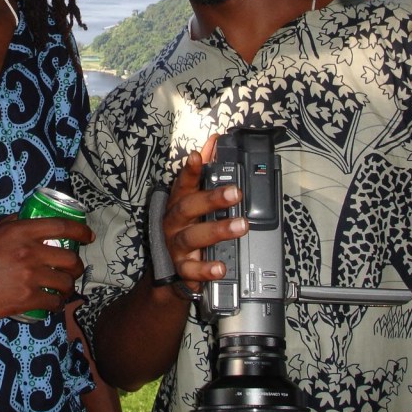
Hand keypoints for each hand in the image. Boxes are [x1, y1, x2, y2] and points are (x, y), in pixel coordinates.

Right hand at [0, 214, 93, 322]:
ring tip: (64, 291)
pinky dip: (56, 305)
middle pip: (70, 258)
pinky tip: (53, 305)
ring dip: (68, 288)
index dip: (80, 230)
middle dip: (77, 267)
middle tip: (74, 271)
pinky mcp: (26, 299)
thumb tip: (24, 217)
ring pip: (65, 283)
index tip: (87, 236)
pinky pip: (53, 303)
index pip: (62, 226)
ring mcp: (29, 276)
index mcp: (21, 231)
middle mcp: (29, 251)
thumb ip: (9, 223)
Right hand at [161, 135, 247, 293]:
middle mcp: (174, 223)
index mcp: (179, 204)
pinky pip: (192, 270)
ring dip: (217, 230)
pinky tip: (221, 267)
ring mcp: (177, 246)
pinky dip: (206, 269)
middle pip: (188, 207)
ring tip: (241, 225)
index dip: (189, 170)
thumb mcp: (193, 199)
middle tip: (235, 192)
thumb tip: (214, 141)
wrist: (171, 270)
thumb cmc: (186, 227)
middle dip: (211, 199)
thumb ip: (204, 171)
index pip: (183, 184)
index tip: (197, 156)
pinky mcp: (183, 269)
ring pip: (193, 237)